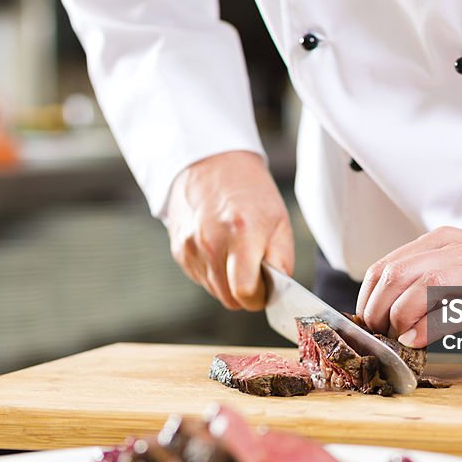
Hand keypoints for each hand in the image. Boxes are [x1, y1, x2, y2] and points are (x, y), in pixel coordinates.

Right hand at [165, 151, 293, 310]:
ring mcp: (191, 247)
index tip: (266, 289)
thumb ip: (282, 259)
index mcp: (242, 233)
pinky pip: (201, 278)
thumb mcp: (279, 219)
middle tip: (255, 271)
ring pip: (214, 291)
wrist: (211, 163)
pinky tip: (220, 248)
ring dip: (229, 282)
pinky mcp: (179, 250)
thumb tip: (279, 291)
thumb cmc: (250, 191)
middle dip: (245, 293)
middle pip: (229, 298)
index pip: (245, 292)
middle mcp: (211, 243)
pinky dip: (214, 272)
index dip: (259, 297)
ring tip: (237, 253)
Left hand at [356, 226, 461, 346]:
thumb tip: (388, 310)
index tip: (368, 321)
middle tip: (379, 334)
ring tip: (398, 337)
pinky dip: (426, 328)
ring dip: (398, 318)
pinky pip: (450, 311)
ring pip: (416, 288)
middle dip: (377, 311)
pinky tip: (417, 340)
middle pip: (394, 276)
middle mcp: (455, 250)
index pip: (385, 266)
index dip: (368, 298)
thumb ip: (427, 280)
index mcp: (443, 242)